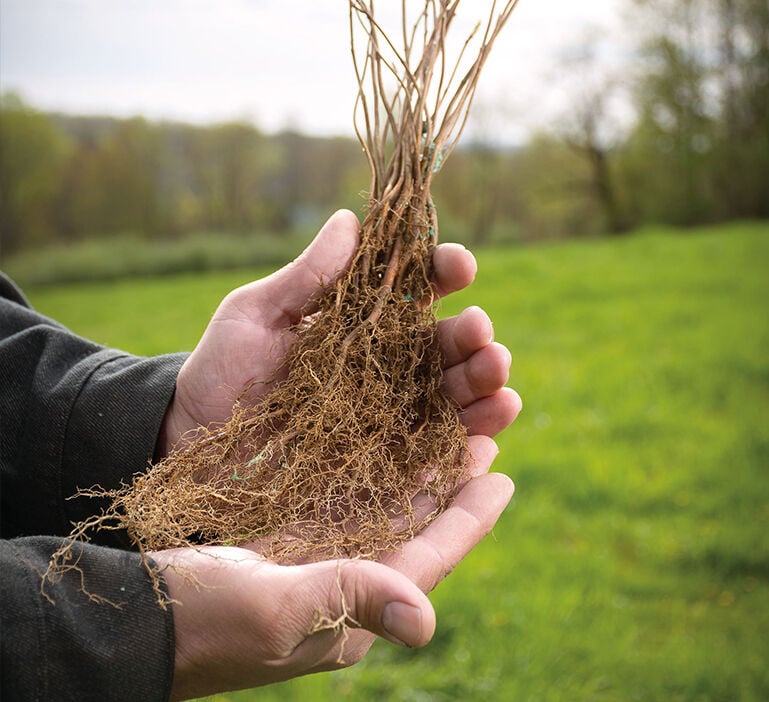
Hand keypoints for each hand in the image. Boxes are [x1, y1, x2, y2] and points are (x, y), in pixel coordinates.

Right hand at [153, 437, 512, 700]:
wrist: (142, 615)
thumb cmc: (205, 621)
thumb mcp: (277, 610)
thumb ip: (349, 601)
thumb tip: (427, 622)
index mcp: (357, 606)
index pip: (430, 556)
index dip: (470, 517)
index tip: (503, 478)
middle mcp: (349, 578)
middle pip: (416, 523)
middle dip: (451, 482)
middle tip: (484, 434)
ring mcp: (322, 554)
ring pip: (384, 504)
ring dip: (415, 467)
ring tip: (444, 426)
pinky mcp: (293, 535)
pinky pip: (346, 495)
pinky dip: (369, 465)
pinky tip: (381, 436)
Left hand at [156, 209, 519, 454]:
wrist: (193, 441)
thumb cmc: (221, 369)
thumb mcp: (254, 315)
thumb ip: (305, 276)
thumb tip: (351, 219)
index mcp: (360, 318)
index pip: (413, 289)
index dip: (441, 272)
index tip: (460, 264)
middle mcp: (384, 362)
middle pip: (443, 346)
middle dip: (472, 339)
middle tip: (484, 335)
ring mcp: (388, 411)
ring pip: (449, 397)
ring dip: (481, 391)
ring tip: (501, 389)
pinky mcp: (383, 458)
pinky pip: (431, 451)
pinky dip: (463, 445)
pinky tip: (485, 444)